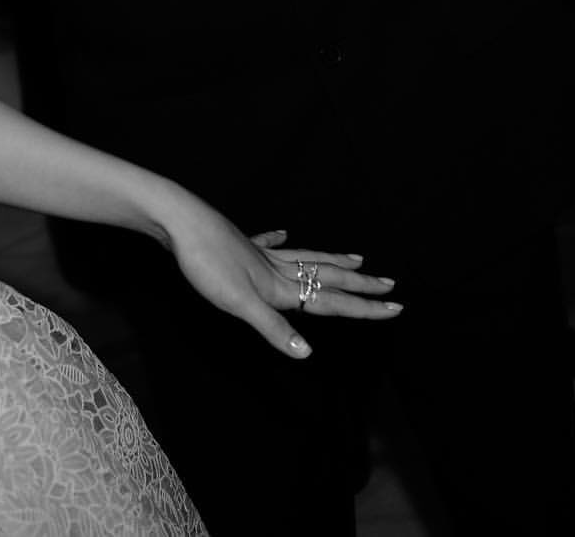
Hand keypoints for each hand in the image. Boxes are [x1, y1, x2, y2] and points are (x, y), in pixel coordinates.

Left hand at [160, 205, 401, 360]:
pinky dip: (278, 239)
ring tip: (355, 258)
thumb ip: (274, 329)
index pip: (330, 300)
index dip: (363, 308)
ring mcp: (257, 252)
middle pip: (326, 275)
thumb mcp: (239, 303)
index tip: (396, 308)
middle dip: (360, 284)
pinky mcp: (237, 243)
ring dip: (331, 261)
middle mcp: (275, 267)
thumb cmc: (206, 263)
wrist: (179, 221)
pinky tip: (281, 232)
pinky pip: (266, 242)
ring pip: (304, 257)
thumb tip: (309, 353)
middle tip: (389, 283)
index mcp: (279, 286)